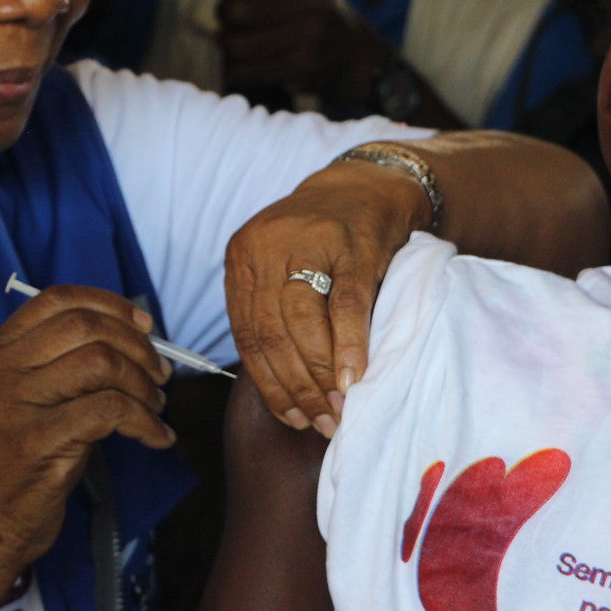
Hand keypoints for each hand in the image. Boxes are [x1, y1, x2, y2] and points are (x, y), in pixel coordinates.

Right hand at [0, 285, 175, 573]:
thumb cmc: (9, 465)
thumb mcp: (16, 401)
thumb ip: (54, 365)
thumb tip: (131, 338)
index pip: (56, 299)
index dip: (110, 305)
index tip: (145, 325)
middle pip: (86, 327)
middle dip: (137, 346)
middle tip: (160, 374)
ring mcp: (14, 405)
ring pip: (102, 364)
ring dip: (144, 385)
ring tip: (155, 409)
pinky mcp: (37, 442)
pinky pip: (111, 410)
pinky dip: (146, 422)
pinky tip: (156, 438)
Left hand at [195, 0, 388, 110]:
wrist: (350, 53)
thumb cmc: (307, 6)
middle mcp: (312, 3)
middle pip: (238, 10)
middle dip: (224, 13)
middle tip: (229, 16)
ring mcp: (307, 38)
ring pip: (236, 45)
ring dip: (226, 44)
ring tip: (231, 40)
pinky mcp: (299, 69)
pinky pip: (245, 72)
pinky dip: (234, 69)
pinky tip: (239, 63)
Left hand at [224, 159, 430, 437]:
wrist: (367, 187)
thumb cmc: (324, 242)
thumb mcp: (282, 269)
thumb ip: (271, 316)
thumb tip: (281, 394)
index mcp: (242, 257)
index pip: (248, 335)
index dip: (270, 386)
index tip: (291, 419)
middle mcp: (268, 247)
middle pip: (274, 335)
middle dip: (298, 389)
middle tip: (321, 423)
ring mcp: (311, 244)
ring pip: (305, 324)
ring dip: (321, 376)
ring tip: (339, 409)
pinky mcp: (355, 248)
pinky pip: (348, 306)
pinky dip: (350, 347)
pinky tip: (353, 378)